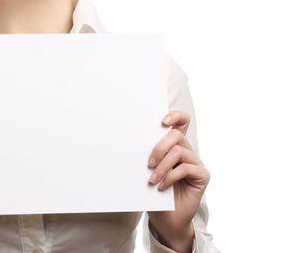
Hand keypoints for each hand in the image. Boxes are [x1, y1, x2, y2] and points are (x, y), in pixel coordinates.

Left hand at [147, 111, 209, 252]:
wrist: (165, 218)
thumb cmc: (153, 193)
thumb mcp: (147, 171)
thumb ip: (148, 156)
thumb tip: (132, 142)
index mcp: (174, 145)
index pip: (182, 121)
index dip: (175, 116)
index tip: (162, 121)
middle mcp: (187, 151)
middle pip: (176, 135)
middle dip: (159, 148)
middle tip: (148, 164)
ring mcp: (196, 162)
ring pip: (179, 152)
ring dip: (162, 166)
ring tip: (152, 179)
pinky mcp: (202, 176)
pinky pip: (187, 168)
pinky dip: (171, 177)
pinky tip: (162, 187)